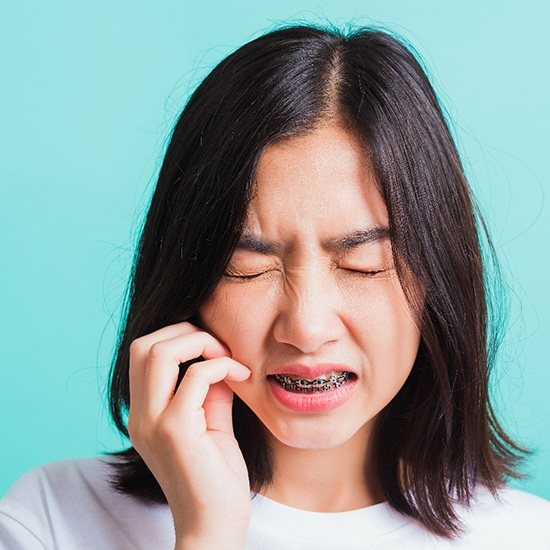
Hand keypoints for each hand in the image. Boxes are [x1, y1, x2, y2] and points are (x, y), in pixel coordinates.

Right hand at [128, 322, 251, 547]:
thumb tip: (219, 357)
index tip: (214, 348)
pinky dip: (221, 365)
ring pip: (160, 352)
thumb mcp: (211, 423)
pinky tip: (242, 376)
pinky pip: (196, 376)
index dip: (178, 337)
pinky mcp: (175, 431)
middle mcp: (140, 415)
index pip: (143, 352)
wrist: (214, 526)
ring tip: (228, 357)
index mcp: (144, 413)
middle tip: (220, 347)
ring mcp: (153, 422)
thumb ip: (210, 389)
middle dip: (186, 332)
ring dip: (200, 342)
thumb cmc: (216, 478)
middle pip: (145, 344)